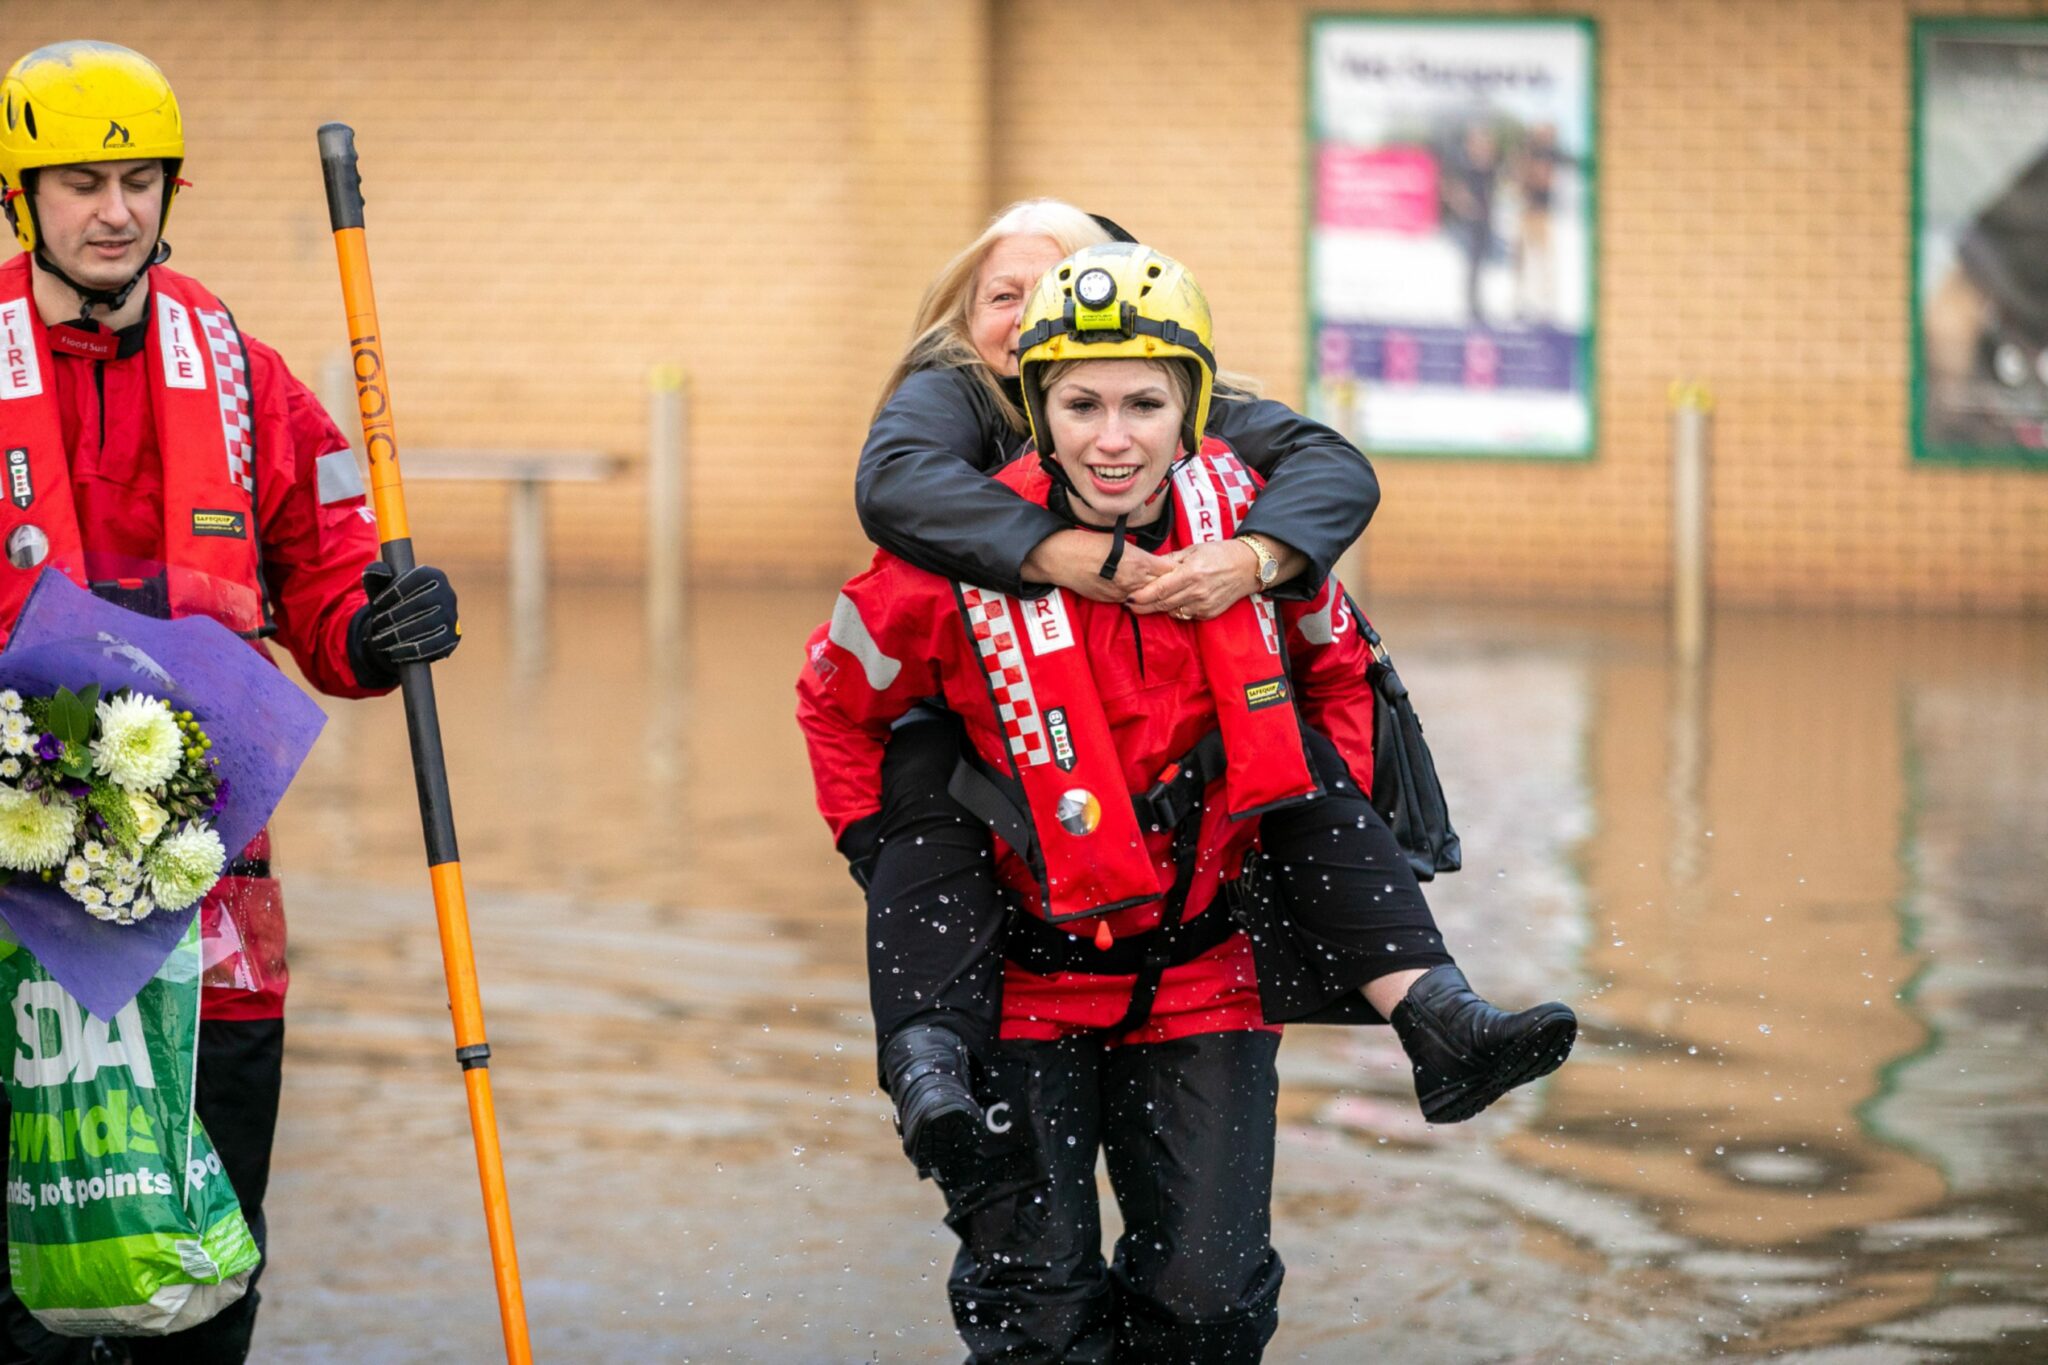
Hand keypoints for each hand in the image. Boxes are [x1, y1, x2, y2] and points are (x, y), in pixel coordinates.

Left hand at [348, 562, 460, 685]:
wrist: (406, 630)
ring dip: (400, 634)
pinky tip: (394, 653)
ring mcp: (452, 617)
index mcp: (435, 576)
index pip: (418, 578)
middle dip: (395, 615)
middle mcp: (448, 594)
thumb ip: (376, 575)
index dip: (395, 590)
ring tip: (381, 640)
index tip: (377, 603)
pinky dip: (412, 650)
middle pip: (422, 603)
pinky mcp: (452, 638)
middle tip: (377, 624)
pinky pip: (434, 645)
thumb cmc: (393, 604)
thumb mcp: (382, 588)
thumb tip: (375, 570)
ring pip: (428, 624)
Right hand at [1021, 528, 1172, 604]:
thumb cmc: (1089, 543)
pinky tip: (1136, 591)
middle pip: (1161, 586)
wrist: (1063, 558)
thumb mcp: (1120, 542)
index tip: (1178, 567)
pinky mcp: (1111, 601)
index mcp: (1139, 562)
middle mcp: (1133, 581)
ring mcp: (1122, 594)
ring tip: (1157, 588)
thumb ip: (1139, 554)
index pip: (1168, 570)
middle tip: (1173, 580)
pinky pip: (1129, 600)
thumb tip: (1151, 561)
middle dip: (1167, 583)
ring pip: (1146, 597)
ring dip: (1152, 592)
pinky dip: (1135, 596)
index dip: (1174, 568)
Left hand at [1126, 539, 1260, 619]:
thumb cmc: (1219, 554)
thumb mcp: (1193, 550)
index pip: (1159, 590)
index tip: (1128, 597)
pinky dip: (1176, 609)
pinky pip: (1185, 614)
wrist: (1248, 567)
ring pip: (1172, 612)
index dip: (1142, 596)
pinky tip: (1173, 602)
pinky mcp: (1209, 613)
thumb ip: (1170, 560)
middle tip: (1130, 604)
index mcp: (1191, 573)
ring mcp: (1204, 605)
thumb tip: (1149, 566)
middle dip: (1143, 606)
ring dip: (1159, 608)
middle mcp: (1197, 592)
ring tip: (1147, 602)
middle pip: (1162, 604)